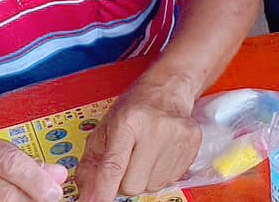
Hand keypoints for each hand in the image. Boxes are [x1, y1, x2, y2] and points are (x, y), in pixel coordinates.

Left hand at [76, 80, 202, 201]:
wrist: (169, 88)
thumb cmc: (135, 107)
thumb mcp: (105, 128)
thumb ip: (92, 164)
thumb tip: (86, 194)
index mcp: (128, 121)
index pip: (113, 167)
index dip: (102, 192)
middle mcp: (155, 127)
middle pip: (133, 185)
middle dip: (126, 180)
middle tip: (129, 158)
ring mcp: (177, 136)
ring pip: (152, 186)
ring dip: (145, 177)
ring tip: (146, 153)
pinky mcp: (193, 143)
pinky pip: (170, 180)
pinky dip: (161, 173)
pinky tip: (161, 152)